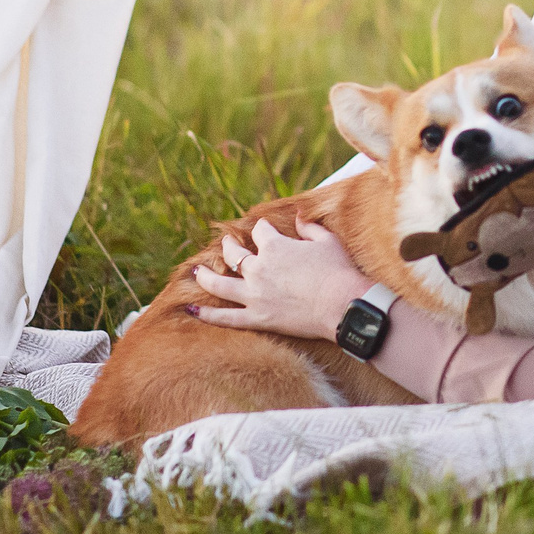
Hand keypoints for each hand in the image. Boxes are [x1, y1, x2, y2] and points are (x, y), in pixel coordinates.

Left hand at [188, 222, 367, 339]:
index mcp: (275, 246)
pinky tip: (191, 309)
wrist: (342, 305)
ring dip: (205, 276)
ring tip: (196, 272)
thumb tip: (298, 215)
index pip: (260, 230)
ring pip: (219, 284)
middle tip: (226, 244)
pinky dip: (206, 314)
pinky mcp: (257, 318)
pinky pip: (225, 318)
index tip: (264, 230)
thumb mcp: (326, 241)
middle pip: (234, 253)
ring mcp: (254, 294)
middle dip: (228, 246)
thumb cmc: (338, 270)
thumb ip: (309, 227)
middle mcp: (258, 268)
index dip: (262, 229)